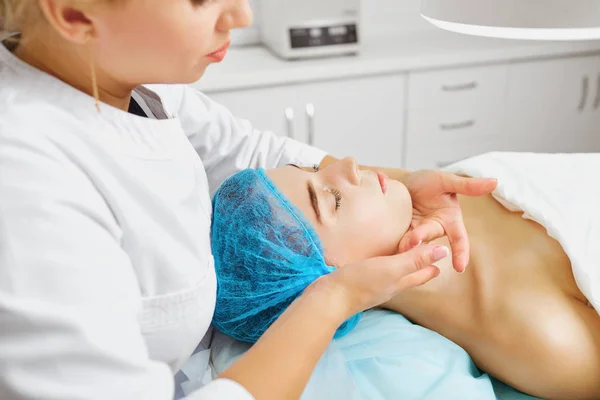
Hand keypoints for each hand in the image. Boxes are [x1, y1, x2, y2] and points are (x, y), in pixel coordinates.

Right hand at [305, 244, 448, 319]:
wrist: (329, 299)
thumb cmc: (361, 282)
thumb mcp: (391, 268)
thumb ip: (415, 259)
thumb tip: (444, 251)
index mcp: (399, 283)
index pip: (422, 274)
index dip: (434, 264)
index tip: (443, 252)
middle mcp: (388, 287)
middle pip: (410, 276)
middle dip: (420, 265)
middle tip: (428, 251)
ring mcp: (372, 286)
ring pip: (393, 275)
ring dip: (402, 264)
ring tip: (405, 252)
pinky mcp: (358, 283)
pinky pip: (376, 273)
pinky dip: (383, 265)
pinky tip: (376, 260)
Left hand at [399, 170, 496, 272]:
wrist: (402, 182)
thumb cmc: (428, 181)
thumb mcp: (446, 181)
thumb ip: (467, 185)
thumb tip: (495, 182)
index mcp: (449, 220)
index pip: (459, 239)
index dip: (460, 252)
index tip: (459, 268)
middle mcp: (434, 230)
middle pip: (431, 239)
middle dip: (423, 240)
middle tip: (414, 239)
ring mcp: (417, 232)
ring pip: (414, 243)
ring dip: (407, 244)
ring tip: (401, 242)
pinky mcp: (400, 233)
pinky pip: (399, 240)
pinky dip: (395, 242)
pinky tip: (387, 243)